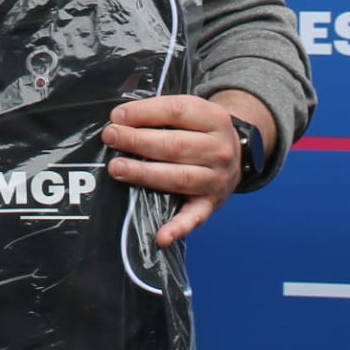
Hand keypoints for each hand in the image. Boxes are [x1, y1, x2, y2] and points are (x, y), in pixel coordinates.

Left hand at [103, 93, 244, 246]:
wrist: (238, 155)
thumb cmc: (202, 131)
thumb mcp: (192, 112)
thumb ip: (161, 112)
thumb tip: (121, 118)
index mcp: (215, 119)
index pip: (177, 112)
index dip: (144, 113)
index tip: (117, 116)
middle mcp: (220, 150)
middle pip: (174, 145)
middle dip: (137, 141)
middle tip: (110, 137)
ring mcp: (216, 179)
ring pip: (178, 177)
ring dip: (144, 173)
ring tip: (117, 168)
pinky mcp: (210, 204)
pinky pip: (194, 218)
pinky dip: (178, 228)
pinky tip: (160, 237)